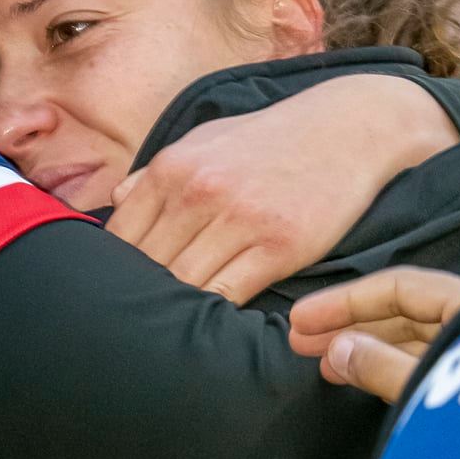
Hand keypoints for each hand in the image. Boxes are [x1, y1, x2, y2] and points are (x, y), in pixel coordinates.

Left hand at [107, 76, 459, 305]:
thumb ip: (156, 173)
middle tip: (136, 321)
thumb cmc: (269, 140)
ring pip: (184, 286)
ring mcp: (240, 220)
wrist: (346, 128)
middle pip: (148, 267)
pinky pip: (229, 294)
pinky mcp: (279, 246)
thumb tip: (116, 201)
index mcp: (172, 168)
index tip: (117, 292)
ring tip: (168, 330)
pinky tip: (209, 322)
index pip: (120, 238)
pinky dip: (214, 313)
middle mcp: (199, 193)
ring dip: (175, 310)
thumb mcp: (205, 140)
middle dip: (140, 296)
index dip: (112, 273)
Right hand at [288, 266, 459, 403]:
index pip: (399, 288)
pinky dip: (394, 370)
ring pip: (416, 342)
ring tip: (327, 366)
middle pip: (407, 314)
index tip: (302, 320)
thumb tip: (339, 349)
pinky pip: (430, 366)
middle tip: (303, 344)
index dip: (345, 301)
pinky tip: (367, 379)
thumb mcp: (434, 390)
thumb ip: (384, 367)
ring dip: (368, 350)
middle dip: (351, 326)